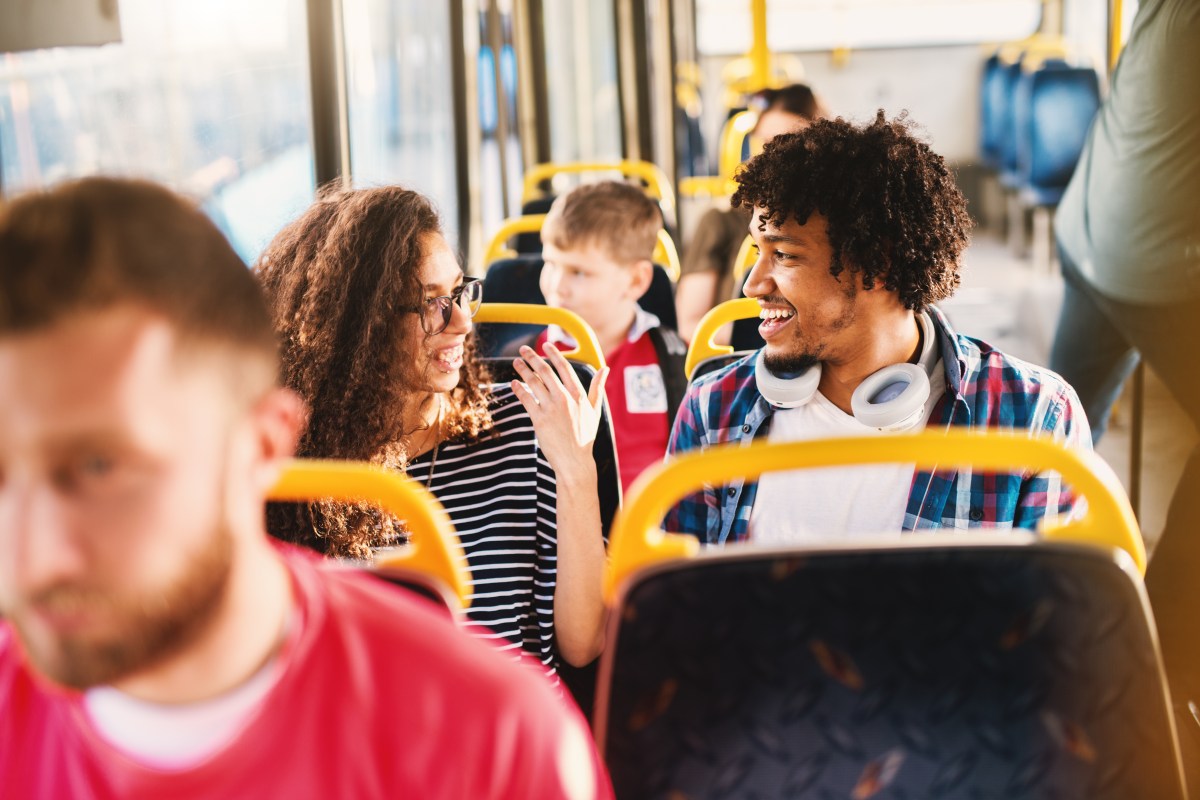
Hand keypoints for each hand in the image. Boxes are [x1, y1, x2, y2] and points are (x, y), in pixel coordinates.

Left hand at [510, 343, 609, 478]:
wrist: (574, 460)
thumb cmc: (585, 437)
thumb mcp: (595, 410)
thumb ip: (597, 388)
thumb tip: (605, 369)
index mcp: (578, 395)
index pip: (565, 368)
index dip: (554, 354)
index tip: (545, 345)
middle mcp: (565, 398)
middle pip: (546, 371)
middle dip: (533, 358)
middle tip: (523, 350)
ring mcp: (551, 408)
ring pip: (534, 382)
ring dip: (523, 370)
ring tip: (516, 362)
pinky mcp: (539, 419)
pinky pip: (526, 399)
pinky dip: (519, 389)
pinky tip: (514, 383)